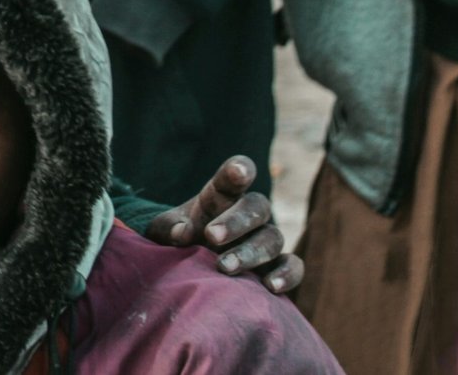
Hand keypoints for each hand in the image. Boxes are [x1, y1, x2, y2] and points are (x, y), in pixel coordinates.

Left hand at [146, 155, 302, 293]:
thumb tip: (183, 233)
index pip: (232, 178)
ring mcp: (265, 238)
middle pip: (255, 207)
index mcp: (219, 196)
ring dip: (250, 252)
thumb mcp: (164, 230)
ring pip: (272, 237)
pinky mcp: (277, 265)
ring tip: (224, 267)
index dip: (238, 170)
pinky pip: (293, 266)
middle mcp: (247, 213)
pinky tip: (270, 287)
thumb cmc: (179, 238)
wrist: (192, 265)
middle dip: (235, 221)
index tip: (239, 172)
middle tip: (210, 236)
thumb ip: (169, 228)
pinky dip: (287, 275)